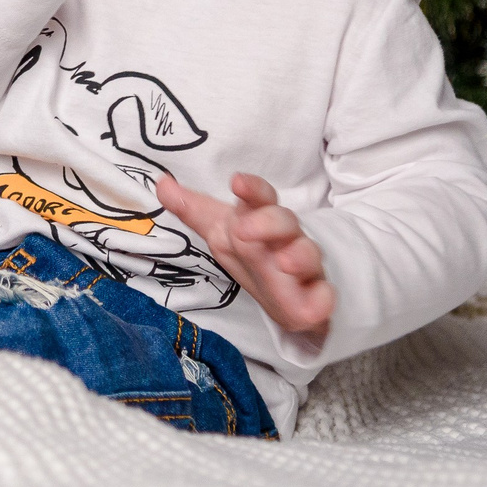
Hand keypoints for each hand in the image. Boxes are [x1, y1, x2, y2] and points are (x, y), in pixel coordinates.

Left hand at [158, 173, 334, 341]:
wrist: (291, 295)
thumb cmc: (254, 254)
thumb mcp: (222, 231)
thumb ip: (193, 209)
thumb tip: (161, 182)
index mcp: (262, 220)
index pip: (260, 197)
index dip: (252, 190)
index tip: (237, 182)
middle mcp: (286, 240)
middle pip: (284, 221)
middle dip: (268, 223)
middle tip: (244, 230)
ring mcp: (305, 269)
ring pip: (308, 255)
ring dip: (299, 256)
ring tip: (285, 262)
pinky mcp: (316, 300)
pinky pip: (324, 299)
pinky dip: (321, 301)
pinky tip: (315, 304)